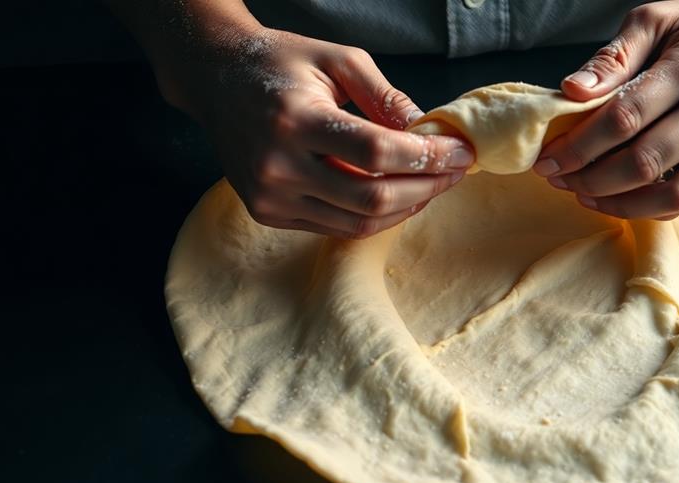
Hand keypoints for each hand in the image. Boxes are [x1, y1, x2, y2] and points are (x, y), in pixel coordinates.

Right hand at [169, 27, 473, 237]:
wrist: (216, 80)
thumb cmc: (281, 64)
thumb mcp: (338, 60)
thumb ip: (386, 96)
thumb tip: (428, 134)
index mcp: (295, 118)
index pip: (376, 153)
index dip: (427, 158)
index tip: (461, 152)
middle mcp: (278, 164)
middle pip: (371, 198)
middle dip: (426, 188)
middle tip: (454, 172)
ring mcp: (270, 196)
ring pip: (356, 223)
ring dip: (406, 208)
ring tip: (431, 185)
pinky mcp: (268, 213)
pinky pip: (335, 227)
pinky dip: (374, 217)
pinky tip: (397, 197)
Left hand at [534, 0, 678, 219]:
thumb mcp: (650, 20)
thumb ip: (610, 59)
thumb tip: (570, 92)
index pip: (625, 118)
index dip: (579, 147)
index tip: (546, 160)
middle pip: (645, 162)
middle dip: (592, 179)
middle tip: (559, 180)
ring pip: (674, 195)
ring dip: (620, 204)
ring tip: (585, 195)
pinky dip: (651, 207)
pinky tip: (621, 198)